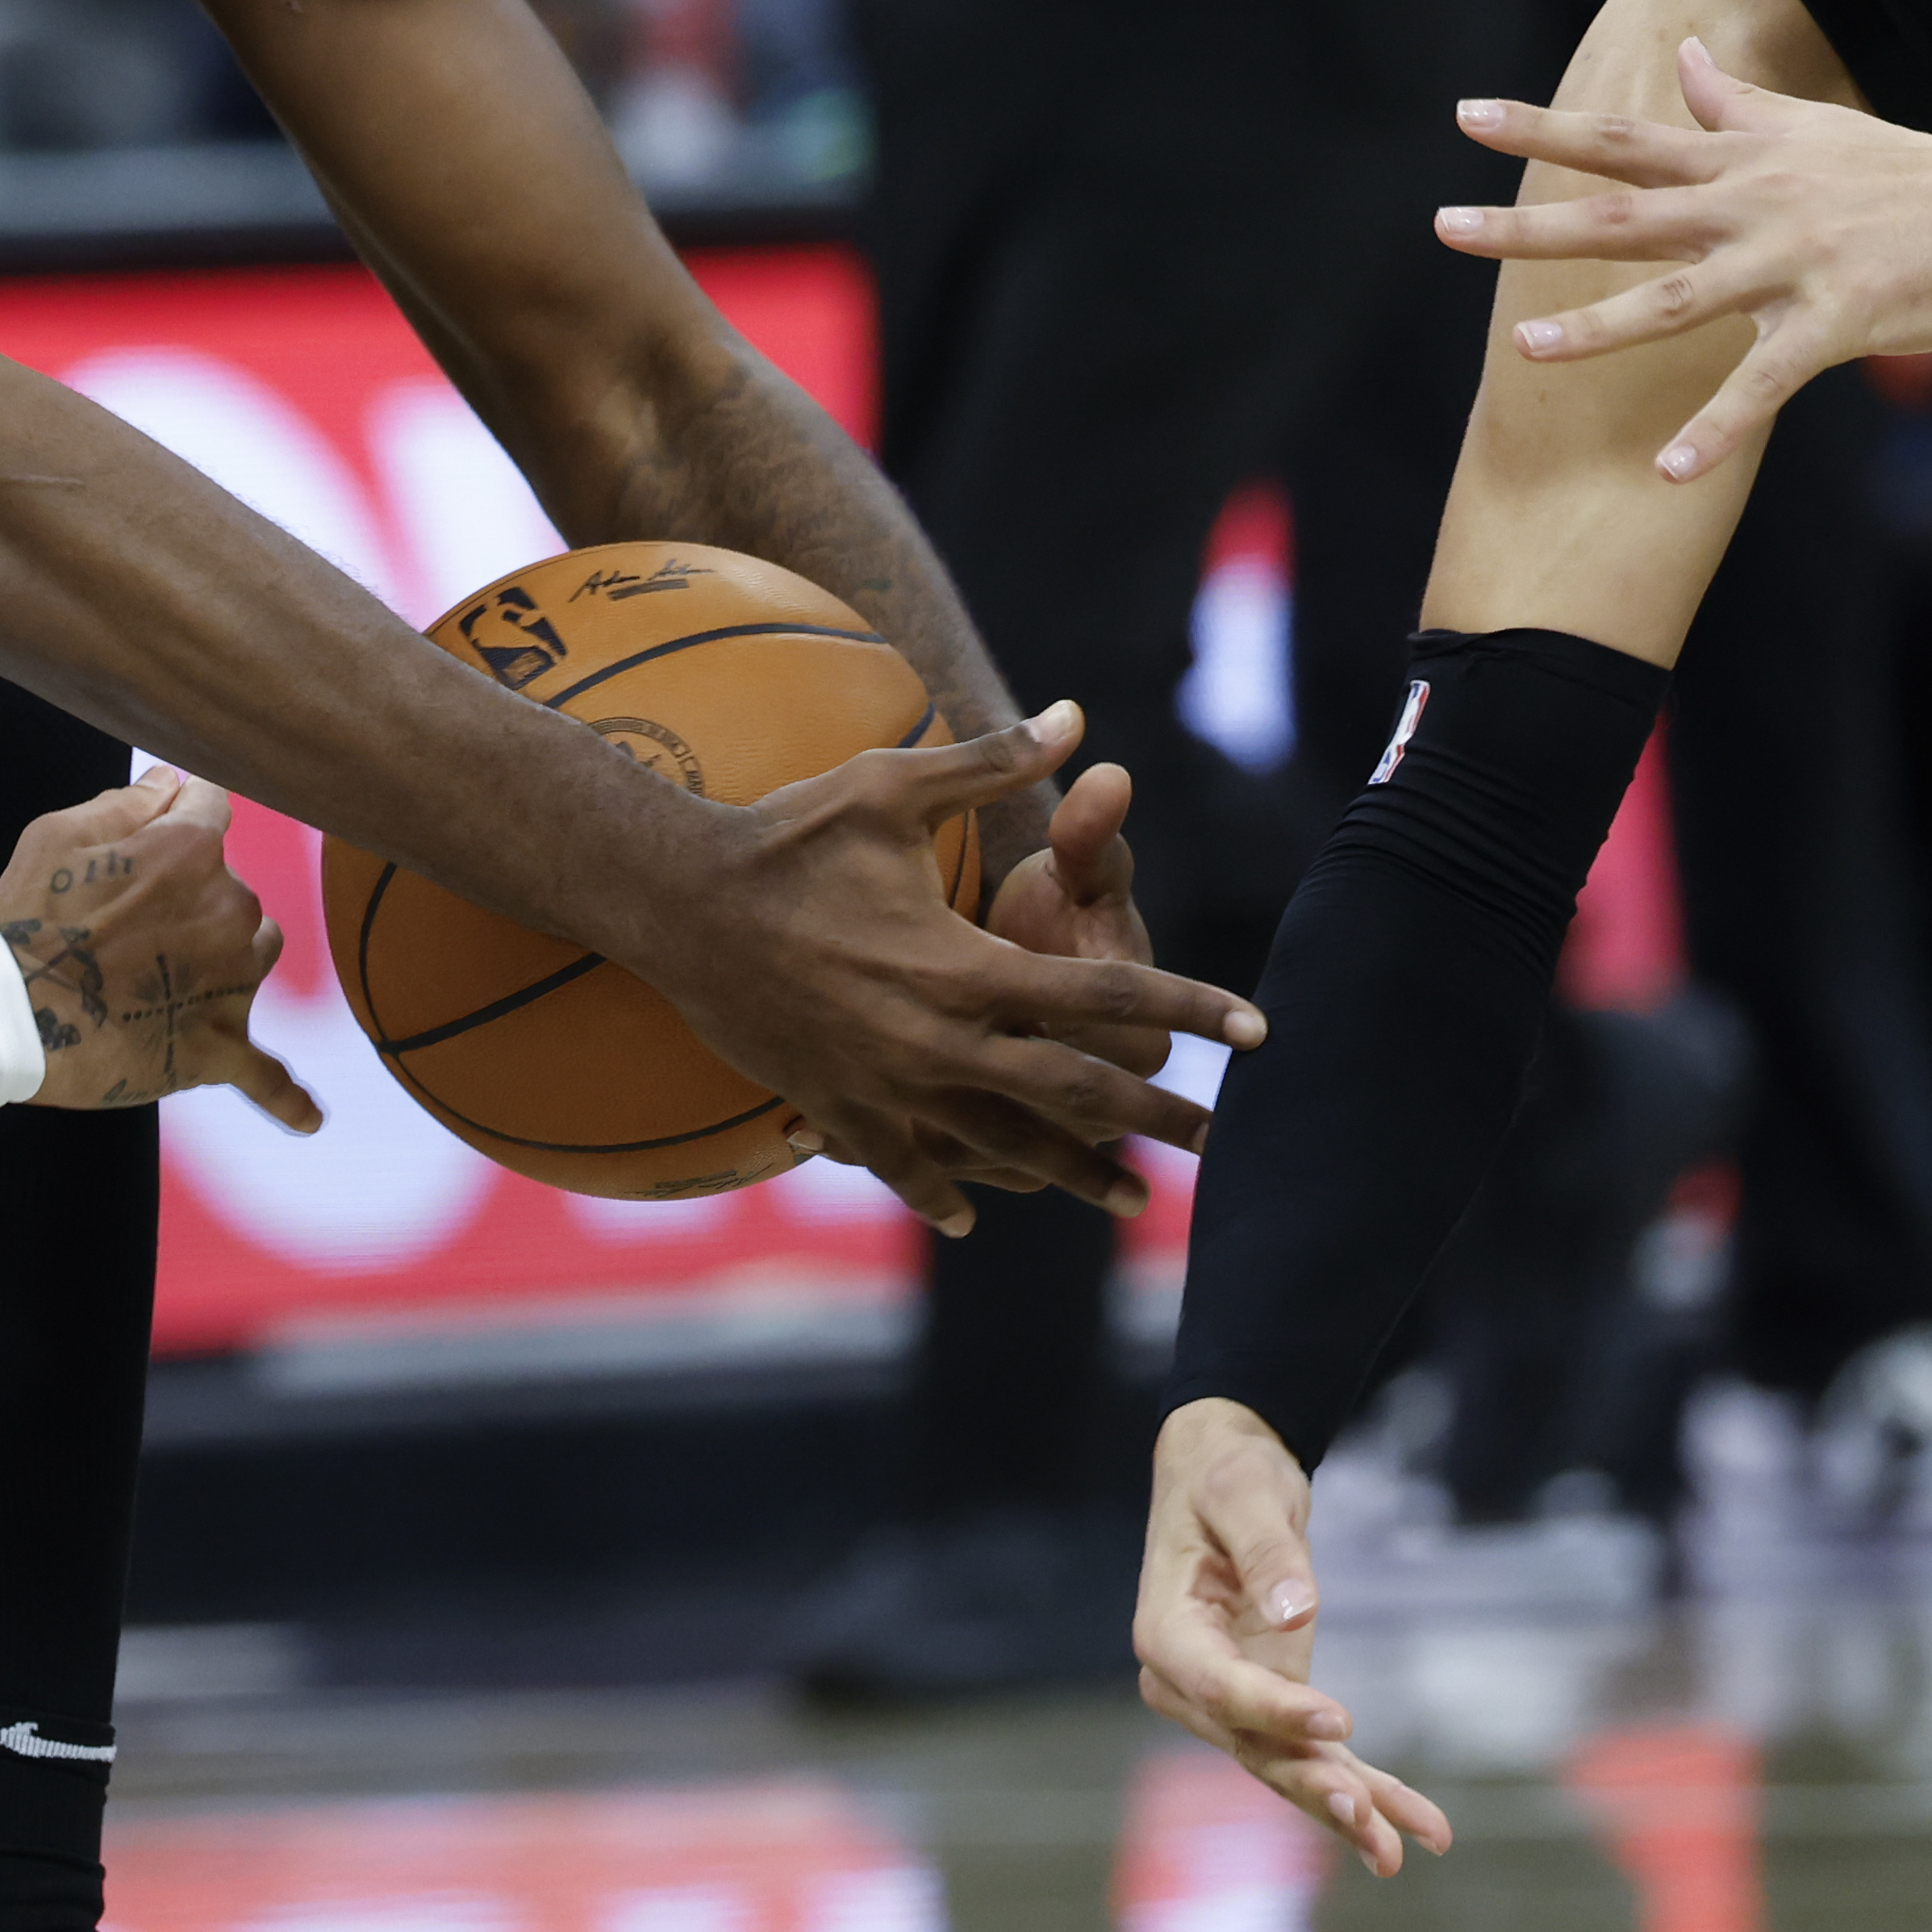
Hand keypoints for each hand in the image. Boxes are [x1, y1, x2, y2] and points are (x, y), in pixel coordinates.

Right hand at [0, 771, 326, 1131]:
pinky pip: (267, 1078)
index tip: (159, 838)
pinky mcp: (217, 1049)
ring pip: (258, 950)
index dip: (180, 821)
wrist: (4, 1017)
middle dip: (192, 898)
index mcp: (190, 850)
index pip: (211, 810)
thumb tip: (173, 781)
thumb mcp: (56, 836)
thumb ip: (127, 804)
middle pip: (233, 887)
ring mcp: (231, 983)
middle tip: (126, 926)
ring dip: (226, 956)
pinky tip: (310, 1120)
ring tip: (166, 974)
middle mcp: (229, 909)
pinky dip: (289, 1100)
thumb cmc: (23, 921)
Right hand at [652, 705, 1261, 1233]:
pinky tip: (973, 1213)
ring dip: (1072, 1176)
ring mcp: (885, 1087)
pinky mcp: (836, 1107)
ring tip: (1129, 1199)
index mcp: (968, 968)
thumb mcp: (892, 785)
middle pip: (1076, 1095)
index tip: (1255, 1033)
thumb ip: (996, 761)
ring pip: (1002, 1148)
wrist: (675, 902)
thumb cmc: (788, 834)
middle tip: (1221, 1142)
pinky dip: (940, 1194)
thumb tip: (1078, 718)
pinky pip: (904, 1167)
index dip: (1191, 1011)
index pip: (1108, 997)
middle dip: (1157, 1121)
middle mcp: (939, 1042)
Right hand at [1135, 1397, 1447, 1879]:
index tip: (1339, 1718)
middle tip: (1365, 1817)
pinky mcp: (1271, 1705)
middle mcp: (1188, 1681)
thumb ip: (1267, 1550)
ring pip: (1285, 1767)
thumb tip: (1296, 1613)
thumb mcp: (1244, 1493)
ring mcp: (1229, 1701)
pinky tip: (1415, 1829)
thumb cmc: (1225, 1475)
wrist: (1221, 1476)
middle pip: (1250, 1744)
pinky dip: (1365, 1791)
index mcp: (1165, 1631)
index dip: (1274, 1708)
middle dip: (1310, 1784)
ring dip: (1345, 1809)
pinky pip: (1315, 1756)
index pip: (1217, 1685)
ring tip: (1398, 1850)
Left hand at [1443, 38, 1931, 482]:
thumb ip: (1737, 102)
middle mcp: (1753, 207)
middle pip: (1623, 214)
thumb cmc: (1912, 175)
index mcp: (1743, 163)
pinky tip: (1670, 471)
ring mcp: (1793, 266)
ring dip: (1598, 328)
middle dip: (1531, 222)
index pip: (1625, 139)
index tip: (1466, 114)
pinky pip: (1764, 386)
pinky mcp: (1837, 323)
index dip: (1543, 126)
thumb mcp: (1817, 126)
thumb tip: (1686, 54)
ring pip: (1677, 300)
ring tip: (1525, 349)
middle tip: (1444, 224)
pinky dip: (1718, 431)